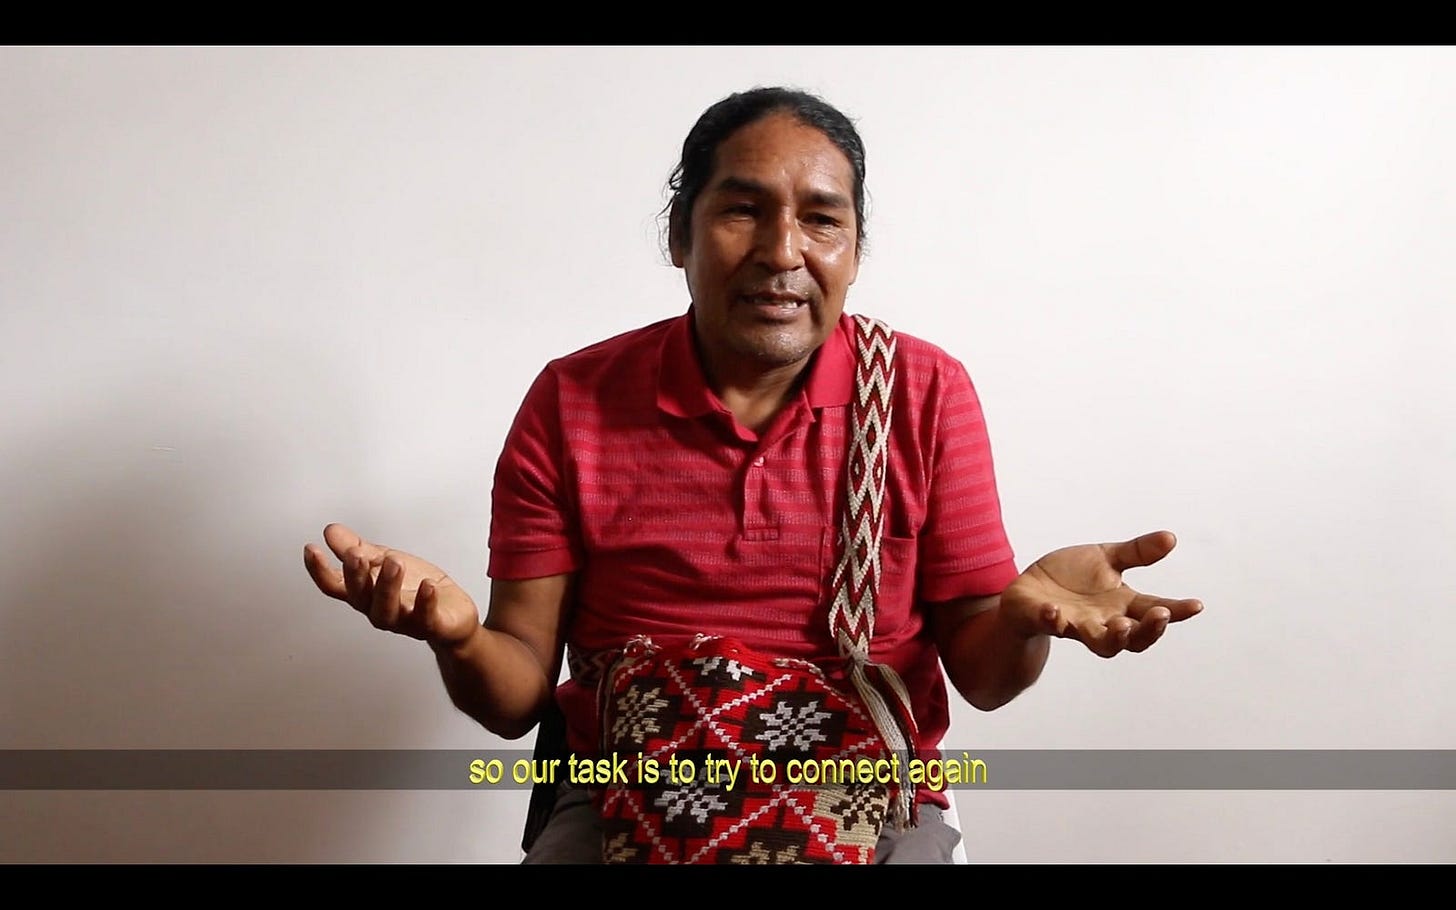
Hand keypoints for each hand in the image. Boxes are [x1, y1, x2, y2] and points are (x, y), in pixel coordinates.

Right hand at [303, 523, 480, 647]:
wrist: (453, 615)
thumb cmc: (416, 589)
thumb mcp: (385, 561)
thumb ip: (358, 549)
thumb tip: (331, 531)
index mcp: (366, 593)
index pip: (335, 585)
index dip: (320, 570)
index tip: (312, 548)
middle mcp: (379, 610)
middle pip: (359, 597)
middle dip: (356, 576)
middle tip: (356, 553)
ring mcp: (405, 621)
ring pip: (387, 610)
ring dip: (387, 586)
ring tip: (393, 562)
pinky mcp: (431, 626)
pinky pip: (425, 618)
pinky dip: (425, 602)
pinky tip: (428, 585)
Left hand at [1000, 530, 1202, 657]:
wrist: (1029, 591)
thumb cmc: (1073, 579)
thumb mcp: (1106, 558)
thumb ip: (1137, 553)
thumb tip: (1171, 538)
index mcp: (1121, 605)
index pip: (1153, 611)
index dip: (1176, 611)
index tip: (1196, 605)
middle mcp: (1102, 622)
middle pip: (1133, 638)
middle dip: (1148, 630)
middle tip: (1159, 615)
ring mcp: (1073, 625)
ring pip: (1099, 643)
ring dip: (1111, 637)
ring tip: (1120, 626)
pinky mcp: (1042, 620)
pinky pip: (1048, 624)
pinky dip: (1052, 619)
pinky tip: (1054, 611)